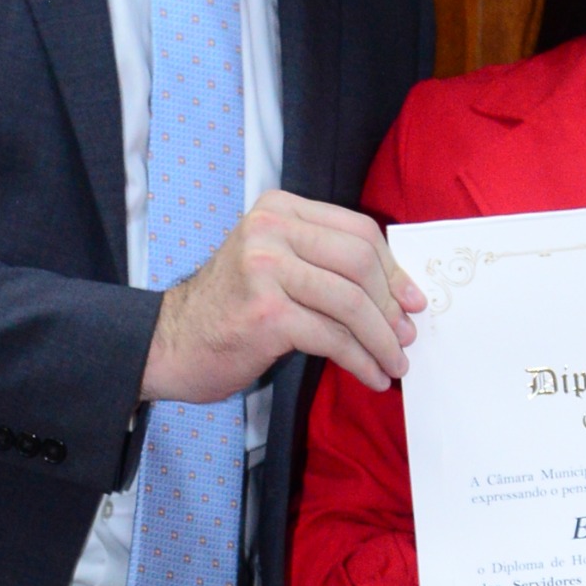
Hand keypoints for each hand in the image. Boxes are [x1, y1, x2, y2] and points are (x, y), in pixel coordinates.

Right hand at [144, 192, 424, 403]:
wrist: (172, 343)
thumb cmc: (232, 309)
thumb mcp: (275, 265)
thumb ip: (324, 263)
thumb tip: (399, 293)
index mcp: (280, 209)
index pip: (358, 231)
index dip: (393, 270)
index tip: (412, 301)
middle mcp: (271, 229)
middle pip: (360, 262)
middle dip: (391, 306)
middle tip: (406, 337)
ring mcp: (266, 269)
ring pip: (351, 302)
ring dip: (382, 340)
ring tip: (395, 364)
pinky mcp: (267, 313)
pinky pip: (333, 338)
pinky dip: (361, 361)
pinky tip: (371, 376)